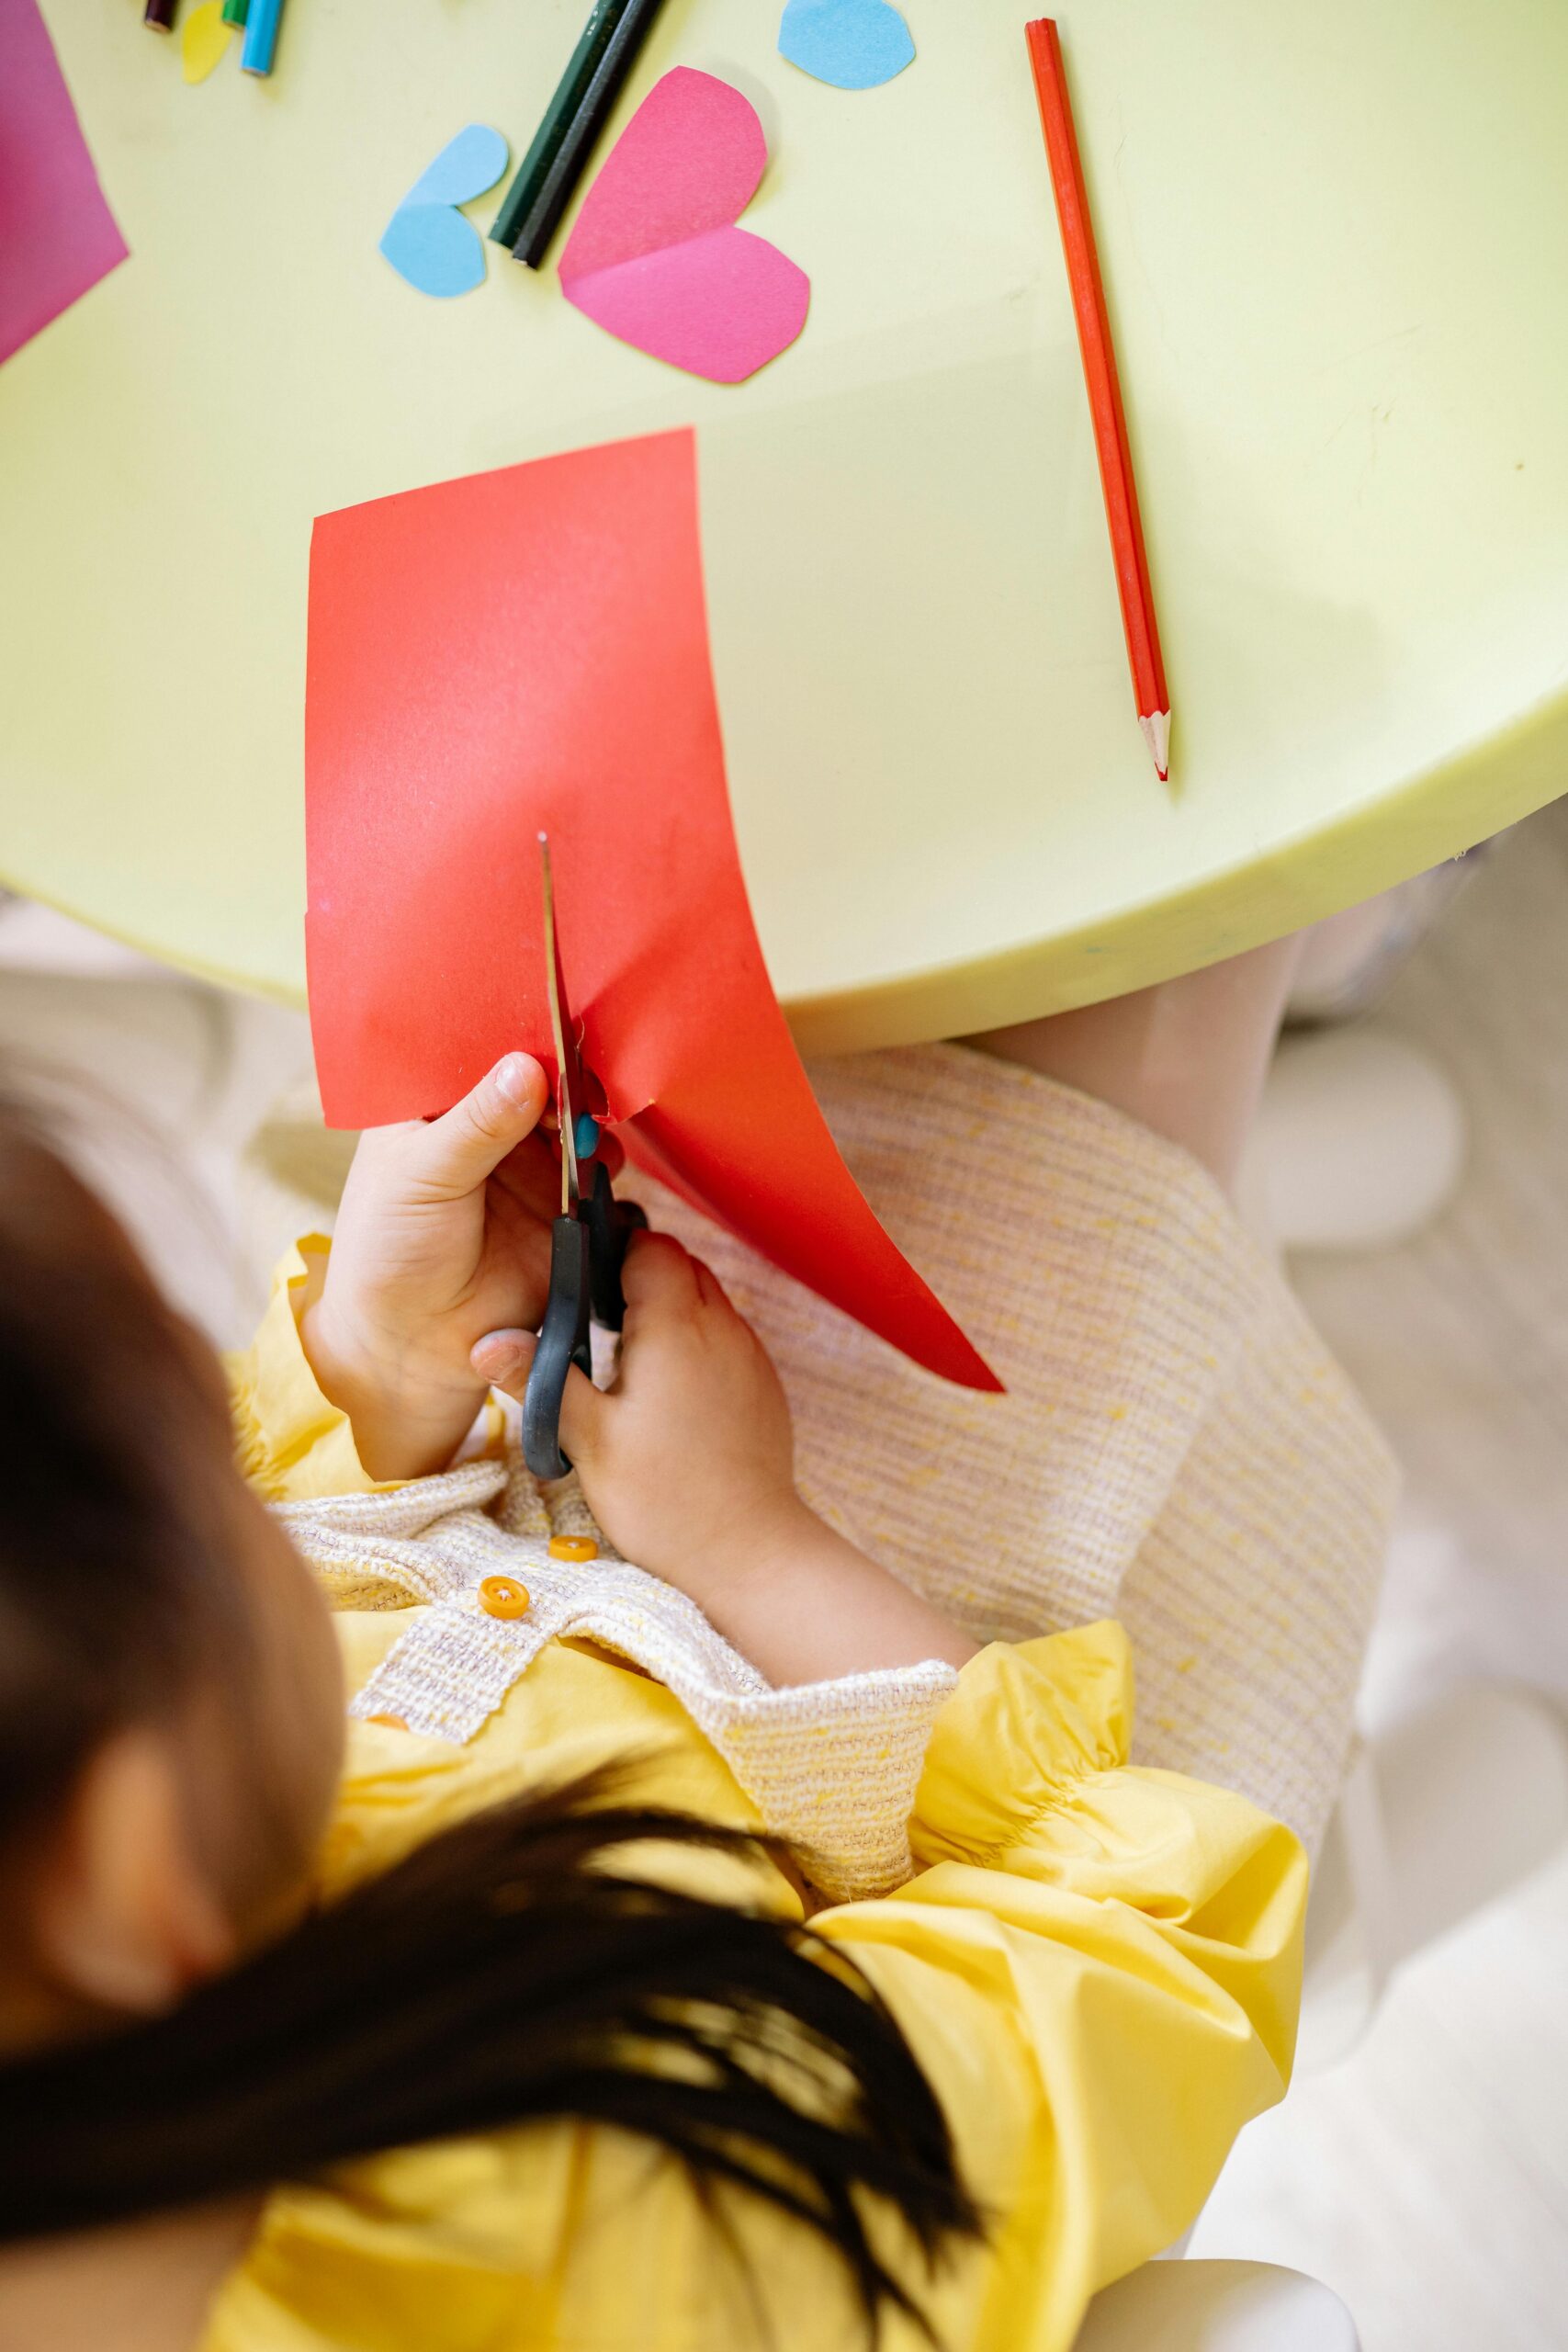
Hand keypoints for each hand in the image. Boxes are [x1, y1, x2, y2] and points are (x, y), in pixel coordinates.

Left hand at [302, 1053, 570, 1480]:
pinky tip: (606, 1161)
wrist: (409, 1348)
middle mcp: (485, 1131)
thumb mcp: (422, 1176)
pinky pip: (597, 1177)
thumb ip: (477, 1124)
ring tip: (591, 1127)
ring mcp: (528, 1170)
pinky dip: (609, 1165)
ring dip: (590, 1120)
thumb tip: (528, 1068)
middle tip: (586, 1079)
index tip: (553, 1021)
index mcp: (434, 1107)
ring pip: (573, 1125)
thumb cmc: (388, 1253)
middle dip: (568, 1076)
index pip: (481, 1051)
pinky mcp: (562, 1212)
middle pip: (539, 1083)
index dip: (517, 1034)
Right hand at [475, 1229, 796, 1583]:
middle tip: (597, 1320)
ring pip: (709, 1297)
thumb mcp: (589, 1440)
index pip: (650, 1247)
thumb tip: (486, 1342)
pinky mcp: (764, 1383)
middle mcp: (722, 1328)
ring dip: (671, 1307)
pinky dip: (698, 1339)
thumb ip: (540, 1380)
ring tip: (629, 1355)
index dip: (612, 1253)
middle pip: (681, 1264)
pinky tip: (669, 1387)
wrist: (748, 1552)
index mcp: (676, 1328)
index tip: (580, 1284)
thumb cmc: (664, 1500)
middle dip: (639, 1276)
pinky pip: (728, 1334)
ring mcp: (750, 1354)